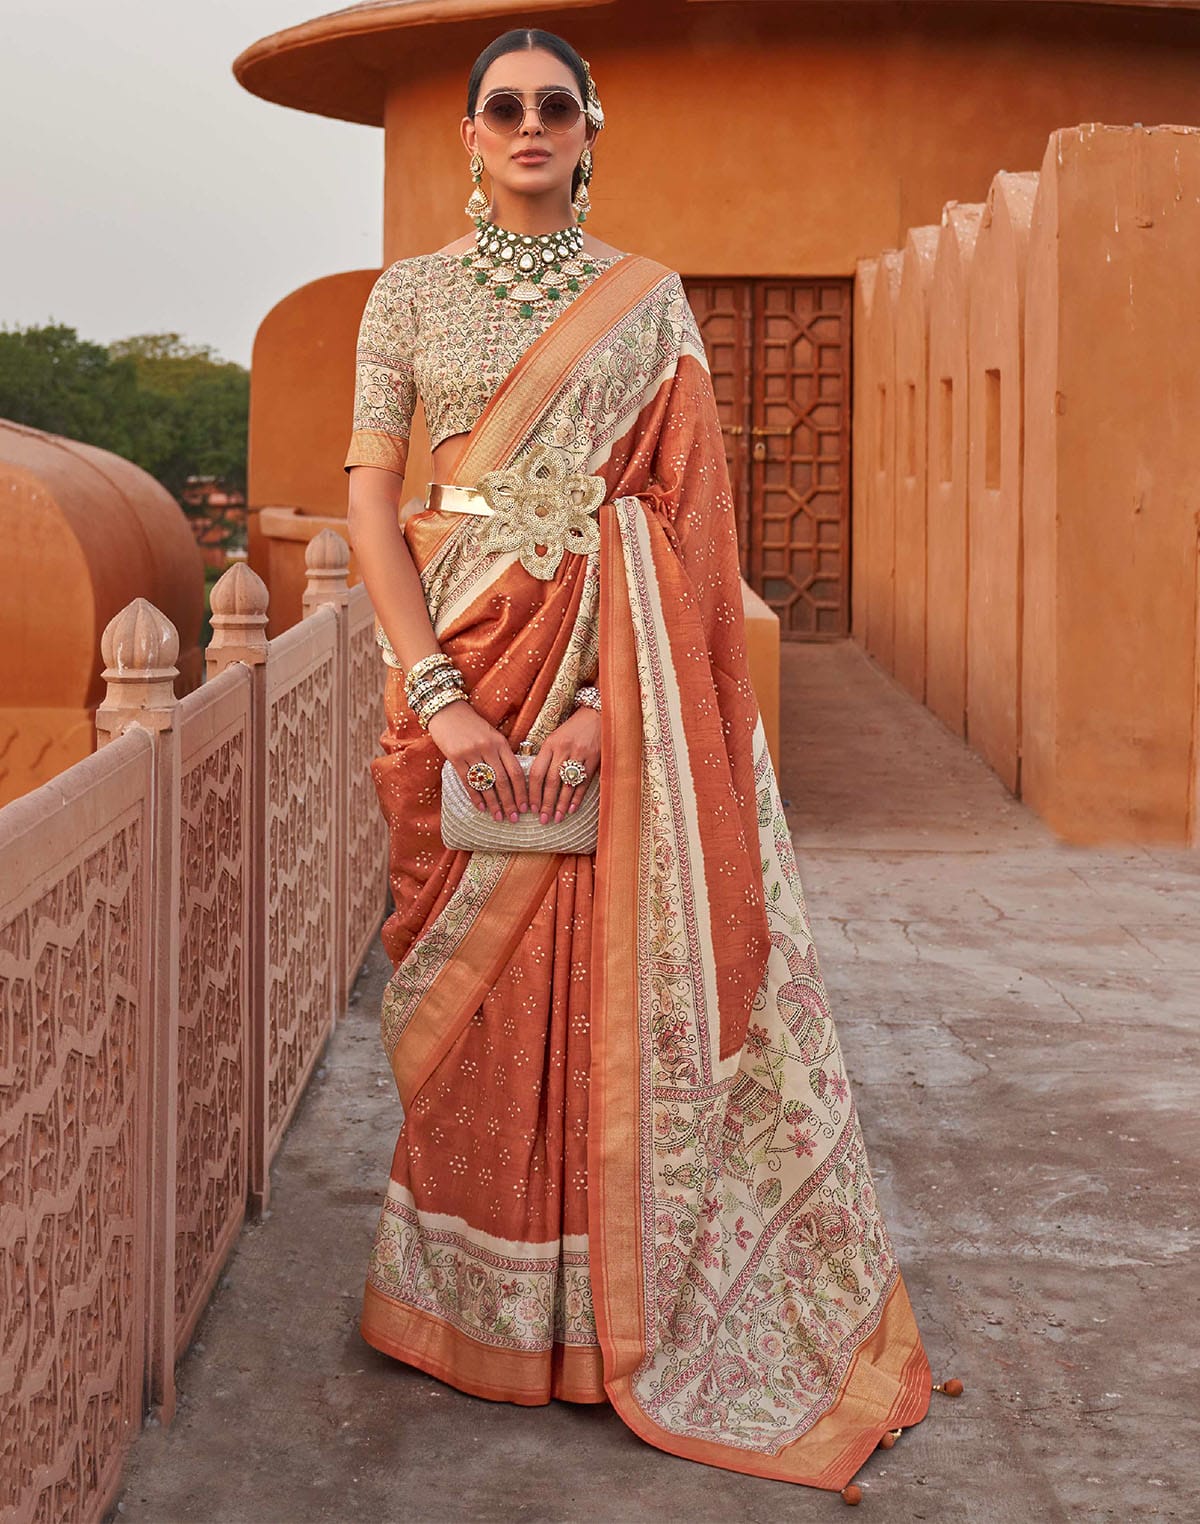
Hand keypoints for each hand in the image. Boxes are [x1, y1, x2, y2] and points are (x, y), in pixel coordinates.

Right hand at [426, 700, 527, 822]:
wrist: (447, 710)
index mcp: (500, 742)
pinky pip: (468, 782)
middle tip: (514, 818)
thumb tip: (513, 779)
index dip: (522, 791)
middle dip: (510, 802)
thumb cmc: (472, 725)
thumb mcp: (492, 735)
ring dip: (494, 803)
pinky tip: (481, 808)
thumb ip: (502, 753)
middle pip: (503, 781)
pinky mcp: (455, 757)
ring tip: (499, 817)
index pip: (515, 771)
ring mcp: (471, 753)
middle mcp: (488, 748)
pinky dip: (476, 796)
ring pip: (486, 784)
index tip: (526, 807)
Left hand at [527, 707, 600, 823]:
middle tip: (542, 819)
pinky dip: (577, 797)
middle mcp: (563, 749)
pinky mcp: (594, 759)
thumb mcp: (555, 738)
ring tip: (556, 818)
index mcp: (550, 744)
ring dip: (560, 804)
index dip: (533, 792)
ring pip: (567, 784)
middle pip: (551, 781)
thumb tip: (535, 783)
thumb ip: (546, 757)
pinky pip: (584, 783)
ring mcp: (580, 754)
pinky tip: (571, 809)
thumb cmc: (572, 729)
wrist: (597, 715)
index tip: (530, 807)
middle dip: (545, 803)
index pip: (537, 772)